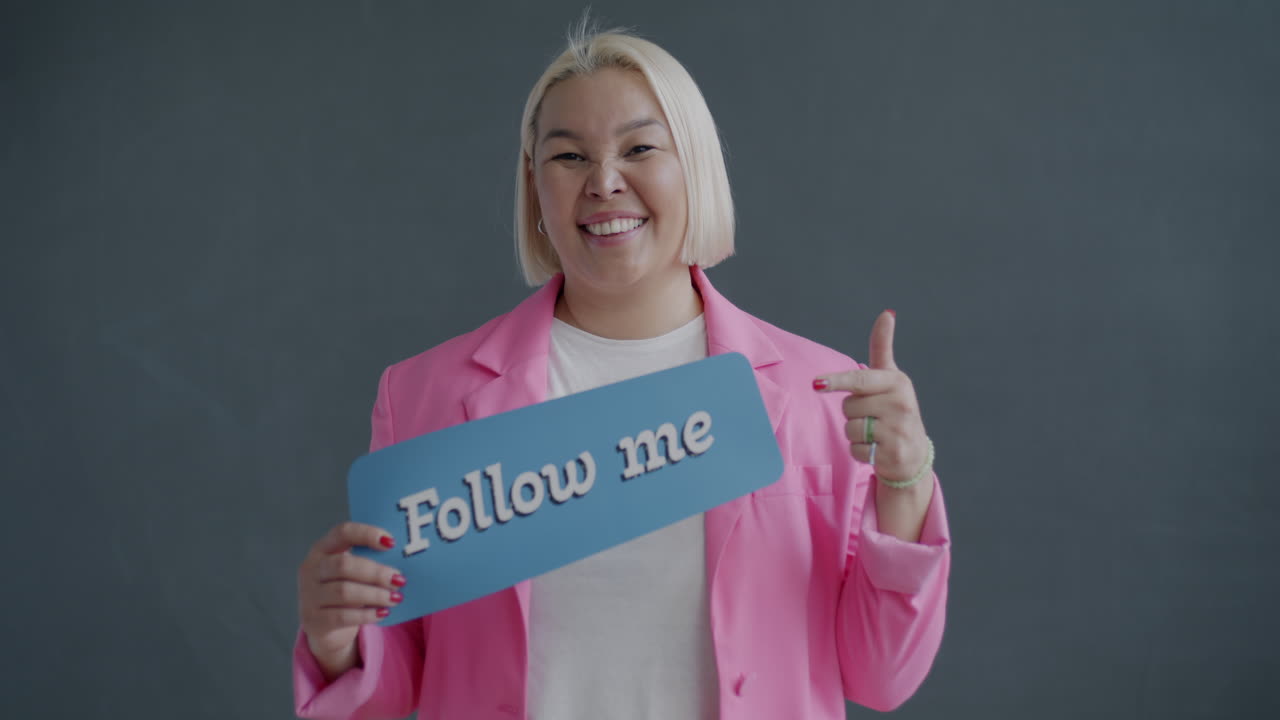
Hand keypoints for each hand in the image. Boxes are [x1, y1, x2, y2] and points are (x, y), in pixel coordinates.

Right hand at [297, 522, 404, 673]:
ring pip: (344, 591)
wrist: (325, 627)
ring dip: (375, 594)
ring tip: (395, 598)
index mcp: (322, 549)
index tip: (391, 543)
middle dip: (376, 572)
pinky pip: (343, 616)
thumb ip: (369, 560)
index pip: (343, 532)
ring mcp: (309, 595)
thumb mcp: (352, 572)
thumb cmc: (346, 590)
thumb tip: (404, 558)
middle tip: (399, 579)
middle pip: (344, 565)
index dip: (367, 534)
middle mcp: (311, 569)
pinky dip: (366, 614)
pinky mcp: (314, 620)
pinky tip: (383, 613)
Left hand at [814, 310, 929, 484]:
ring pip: (850, 428)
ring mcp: (898, 430)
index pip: (860, 380)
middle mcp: (901, 404)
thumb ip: (883, 348)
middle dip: (853, 412)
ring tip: (875, 433)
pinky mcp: (892, 454)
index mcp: (898, 382)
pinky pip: (855, 449)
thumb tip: (887, 313)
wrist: (913, 454)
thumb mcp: (891, 379)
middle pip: (849, 406)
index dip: (836, 381)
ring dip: (855, 433)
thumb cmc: (895, 410)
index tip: (816, 384)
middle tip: (873, 416)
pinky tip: (877, 449)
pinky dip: (859, 451)